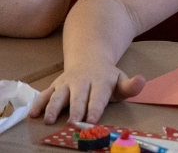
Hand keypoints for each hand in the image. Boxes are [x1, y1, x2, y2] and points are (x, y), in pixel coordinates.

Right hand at [30, 60, 145, 124]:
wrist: (90, 58)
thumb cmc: (107, 78)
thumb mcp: (121, 80)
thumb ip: (130, 86)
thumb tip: (141, 80)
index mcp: (101, 81)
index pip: (98, 96)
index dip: (95, 108)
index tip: (92, 119)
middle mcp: (82, 81)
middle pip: (78, 97)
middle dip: (75, 110)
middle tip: (72, 123)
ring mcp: (67, 83)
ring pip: (59, 95)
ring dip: (54, 107)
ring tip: (49, 120)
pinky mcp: (55, 86)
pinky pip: (45, 94)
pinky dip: (38, 103)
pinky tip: (33, 114)